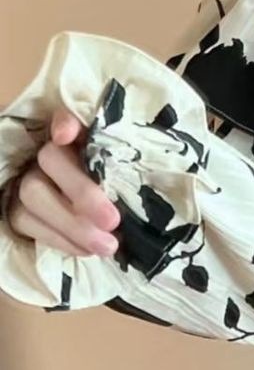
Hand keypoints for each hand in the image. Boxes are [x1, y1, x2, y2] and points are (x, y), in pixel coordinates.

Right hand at [6, 107, 120, 255]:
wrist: (95, 219)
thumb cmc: (114, 189)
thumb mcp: (121, 172)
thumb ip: (115, 153)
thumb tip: (79, 137)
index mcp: (74, 139)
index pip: (64, 119)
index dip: (65, 123)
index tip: (65, 136)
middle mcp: (43, 153)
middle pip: (50, 161)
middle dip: (82, 193)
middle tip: (113, 220)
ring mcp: (26, 180)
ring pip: (35, 197)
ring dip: (73, 226)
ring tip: (108, 246)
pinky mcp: (17, 209)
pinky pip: (29, 224)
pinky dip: (61, 240)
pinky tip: (86, 251)